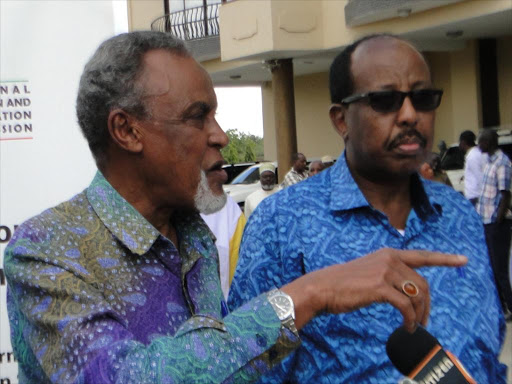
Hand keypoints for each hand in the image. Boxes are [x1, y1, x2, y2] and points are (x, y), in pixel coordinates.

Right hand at [281, 248, 466, 331]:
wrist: (322, 287)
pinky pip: (405, 306)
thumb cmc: (343, 284)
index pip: (422, 255)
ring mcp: (385, 271)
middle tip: (423, 321)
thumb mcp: (369, 272)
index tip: (463, 260)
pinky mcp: (379, 286)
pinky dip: (410, 319)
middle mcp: (390, 258)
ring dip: (419, 315)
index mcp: (388, 254)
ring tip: (414, 326)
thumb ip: (389, 274)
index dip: (445, 259)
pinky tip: (406, 327)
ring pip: (416, 295)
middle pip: (423, 283)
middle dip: (427, 305)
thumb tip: (407, 290)